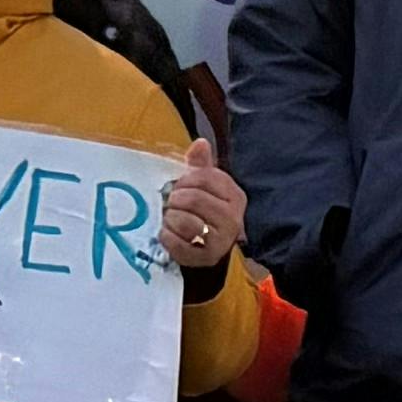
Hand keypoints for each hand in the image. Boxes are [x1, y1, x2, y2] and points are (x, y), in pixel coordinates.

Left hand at [161, 133, 246, 276]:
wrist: (210, 248)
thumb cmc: (206, 212)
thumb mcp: (206, 186)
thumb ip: (201, 165)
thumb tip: (200, 143)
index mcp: (234, 195)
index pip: (205, 177)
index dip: (185, 180)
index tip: (179, 186)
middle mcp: (233, 218)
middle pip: (194, 199)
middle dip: (175, 200)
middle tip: (170, 203)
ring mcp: (221, 240)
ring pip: (185, 221)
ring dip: (169, 218)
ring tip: (169, 218)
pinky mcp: (206, 257)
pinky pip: (176, 243)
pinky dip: (166, 236)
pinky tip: (167, 233)